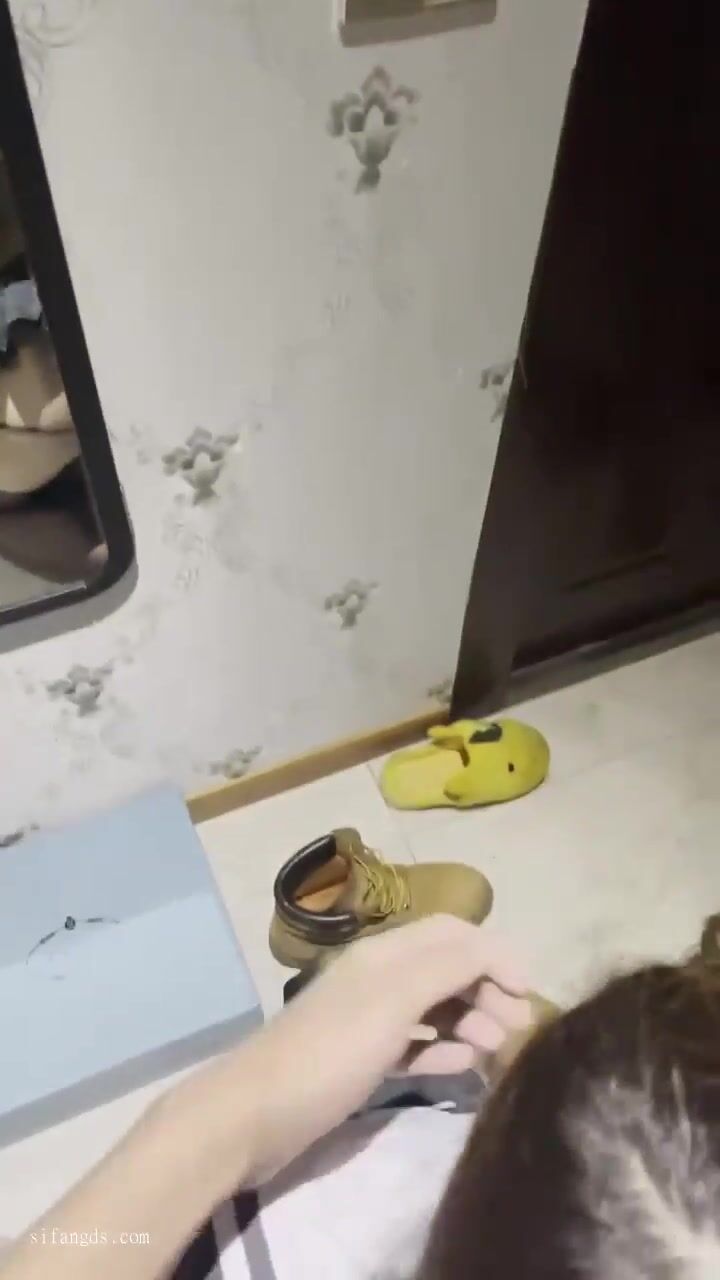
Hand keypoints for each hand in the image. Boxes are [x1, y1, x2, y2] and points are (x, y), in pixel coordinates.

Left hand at [234, 914, 531, 1181]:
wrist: (254, 1115)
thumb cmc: (328, 1053)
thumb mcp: (393, 1002)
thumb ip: (446, 969)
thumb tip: (496, 952)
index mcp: (384, 954)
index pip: (452, 933)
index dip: (494, 953)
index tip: (529, 992)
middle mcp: (378, 978)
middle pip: (446, 969)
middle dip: (487, 990)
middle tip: (519, 1030)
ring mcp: (368, 1021)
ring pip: (434, 1008)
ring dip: (470, 1021)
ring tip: (496, 1050)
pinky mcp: (361, 1061)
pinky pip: (414, 1046)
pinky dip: (443, 1051)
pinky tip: (465, 1069)